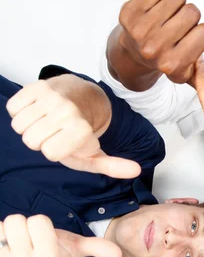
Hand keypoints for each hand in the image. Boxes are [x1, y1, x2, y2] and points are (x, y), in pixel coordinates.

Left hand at [0, 214, 121, 256]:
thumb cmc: (46, 256)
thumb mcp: (71, 250)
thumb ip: (94, 248)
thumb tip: (117, 253)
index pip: (38, 220)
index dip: (38, 225)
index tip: (41, 237)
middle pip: (17, 221)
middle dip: (20, 227)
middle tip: (24, 239)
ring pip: (0, 227)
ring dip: (3, 232)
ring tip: (11, 243)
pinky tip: (0, 248)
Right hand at [7, 79, 140, 178]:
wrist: (82, 95)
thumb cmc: (83, 130)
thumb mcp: (97, 152)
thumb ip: (113, 166)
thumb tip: (136, 171)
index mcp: (81, 128)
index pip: (49, 153)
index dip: (54, 151)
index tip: (64, 144)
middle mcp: (67, 111)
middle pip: (31, 141)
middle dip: (40, 140)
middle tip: (54, 133)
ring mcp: (50, 97)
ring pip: (19, 125)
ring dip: (29, 126)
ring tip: (46, 122)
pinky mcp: (36, 85)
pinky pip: (13, 108)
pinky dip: (21, 111)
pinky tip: (38, 111)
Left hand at [118, 0, 203, 124]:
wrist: (133, 50)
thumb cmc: (169, 57)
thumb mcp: (190, 76)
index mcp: (173, 66)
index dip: (200, 34)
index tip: (188, 44)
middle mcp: (154, 51)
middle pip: (193, 13)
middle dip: (189, 19)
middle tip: (176, 31)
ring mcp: (139, 31)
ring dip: (176, 5)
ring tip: (166, 20)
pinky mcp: (128, 12)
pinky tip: (155, 10)